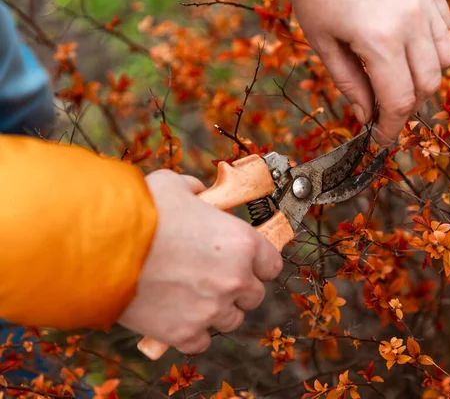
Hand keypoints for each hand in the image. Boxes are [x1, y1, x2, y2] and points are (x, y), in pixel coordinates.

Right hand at [118, 169, 282, 353]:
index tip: (246, 264)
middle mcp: (235, 279)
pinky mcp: (185, 333)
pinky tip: (178, 317)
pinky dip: (192, 332)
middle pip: (254, 295)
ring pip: (231, 320)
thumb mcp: (172, 185)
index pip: (272, 264)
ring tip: (194, 298)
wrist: (101, 248)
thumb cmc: (139, 213)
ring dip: (217, 311)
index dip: (258, 263)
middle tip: (214, 279)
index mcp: (242, 242)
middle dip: (238, 288)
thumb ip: (194, 189)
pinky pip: (202, 341)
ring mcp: (212, 309)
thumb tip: (198, 191)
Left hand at [290, 0, 449, 144]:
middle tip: (383, 113)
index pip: (398, 101)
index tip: (382, 140)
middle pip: (427, 85)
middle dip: (407, 107)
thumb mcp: (322, 39)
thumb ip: (348, 81)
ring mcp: (426, 6)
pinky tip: (407, 50)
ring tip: (396, 81)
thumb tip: (365, 115)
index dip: (391, 127)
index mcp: (380, 41)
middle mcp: (412, 25)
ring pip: (444, 60)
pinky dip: (431, 51)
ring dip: (423, 79)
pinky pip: (445, 32)